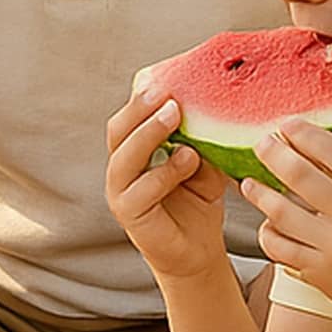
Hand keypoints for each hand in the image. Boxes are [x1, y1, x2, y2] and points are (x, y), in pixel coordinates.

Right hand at [106, 91, 231, 287]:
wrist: (197, 254)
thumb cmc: (198, 205)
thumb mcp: (205, 167)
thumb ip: (202, 144)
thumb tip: (213, 112)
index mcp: (133, 152)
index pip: (128, 118)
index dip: (141, 98)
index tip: (165, 78)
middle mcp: (120, 169)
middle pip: (118, 131)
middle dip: (139, 108)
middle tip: (165, 91)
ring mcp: (120, 192)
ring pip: (124, 157)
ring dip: (148, 132)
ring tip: (174, 114)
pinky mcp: (129, 215)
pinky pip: (141, 189)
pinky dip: (164, 171)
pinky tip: (187, 159)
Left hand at [244, 120, 331, 327]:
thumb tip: (314, 143)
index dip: (306, 135)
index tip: (287, 124)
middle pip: (301, 176)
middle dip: (273, 154)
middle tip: (261, 144)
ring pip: (280, 212)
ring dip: (259, 193)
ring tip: (249, 184)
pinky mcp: (318, 272)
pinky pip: (279, 246)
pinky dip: (268, 231)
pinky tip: (266, 222)